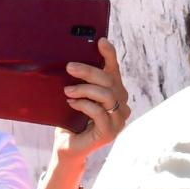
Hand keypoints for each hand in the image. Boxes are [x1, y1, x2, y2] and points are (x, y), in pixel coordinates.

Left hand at [55, 38, 130, 161]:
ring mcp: (119, 120)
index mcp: (115, 94)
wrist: (67, 147)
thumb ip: (81, 83)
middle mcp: (122, 106)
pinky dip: (84, 105)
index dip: (109, 55)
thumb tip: (70, 60)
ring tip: (67, 91)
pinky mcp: (111, 132)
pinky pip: (99, 112)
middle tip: (70, 67)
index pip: (114, 71)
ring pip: (107, 95)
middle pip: (110, 81)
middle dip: (89, 71)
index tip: (100, 41)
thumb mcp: (76, 96)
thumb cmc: (71, 120)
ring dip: (84, 89)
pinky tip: (72, 103)